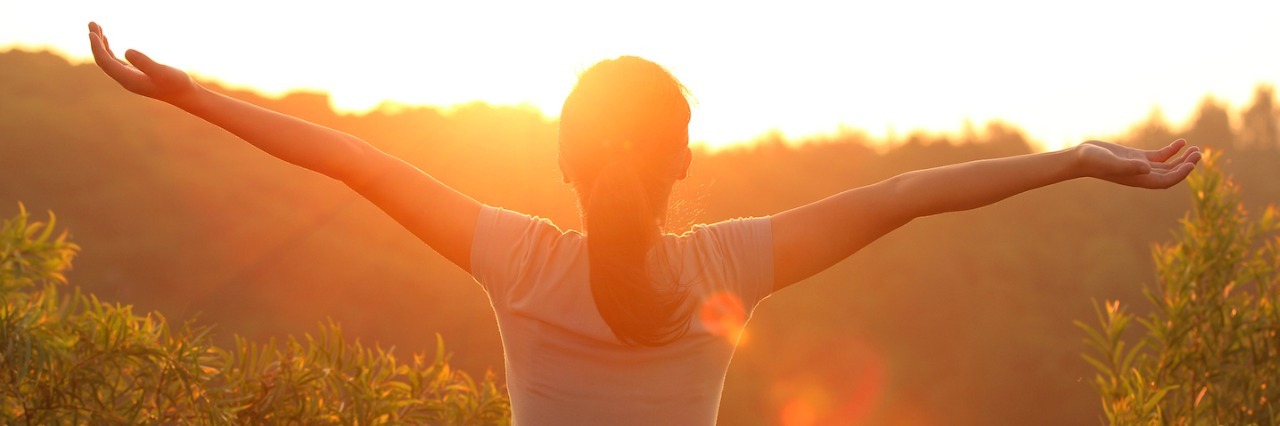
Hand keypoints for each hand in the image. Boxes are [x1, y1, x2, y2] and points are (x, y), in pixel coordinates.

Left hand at [88, 22, 196, 103]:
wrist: (185, 95)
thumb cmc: (176, 83)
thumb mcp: (162, 71)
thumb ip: (145, 62)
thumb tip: (126, 51)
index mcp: (128, 79)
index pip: (106, 62)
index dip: (97, 47)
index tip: (92, 32)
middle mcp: (125, 79)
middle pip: (103, 60)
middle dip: (96, 42)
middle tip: (91, 23)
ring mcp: (129, 77)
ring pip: (107, 60)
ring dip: (101, 44)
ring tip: (96, 28)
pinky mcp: (134, 74)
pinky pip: (114, 61)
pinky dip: (108, 49)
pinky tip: (106, 40)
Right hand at [1074, 139, 1200, 188]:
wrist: (1081, 157)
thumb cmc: (1094, 161)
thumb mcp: (1111, 162)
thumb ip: (1129, 166)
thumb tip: (1146, 167)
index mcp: (1139, 179)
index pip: (1166, 181)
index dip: (1181, 174)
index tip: (1192, 164)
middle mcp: (1142, 174)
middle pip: (1171, 173)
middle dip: (1186, 165)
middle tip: (1199, 154)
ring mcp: (1140, 165)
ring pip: (1168, 165)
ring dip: (1182, 159)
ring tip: (1196, 149)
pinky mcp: (1136, 156)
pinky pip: (1159, 156)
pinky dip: (1172, 150)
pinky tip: (1182, 142)